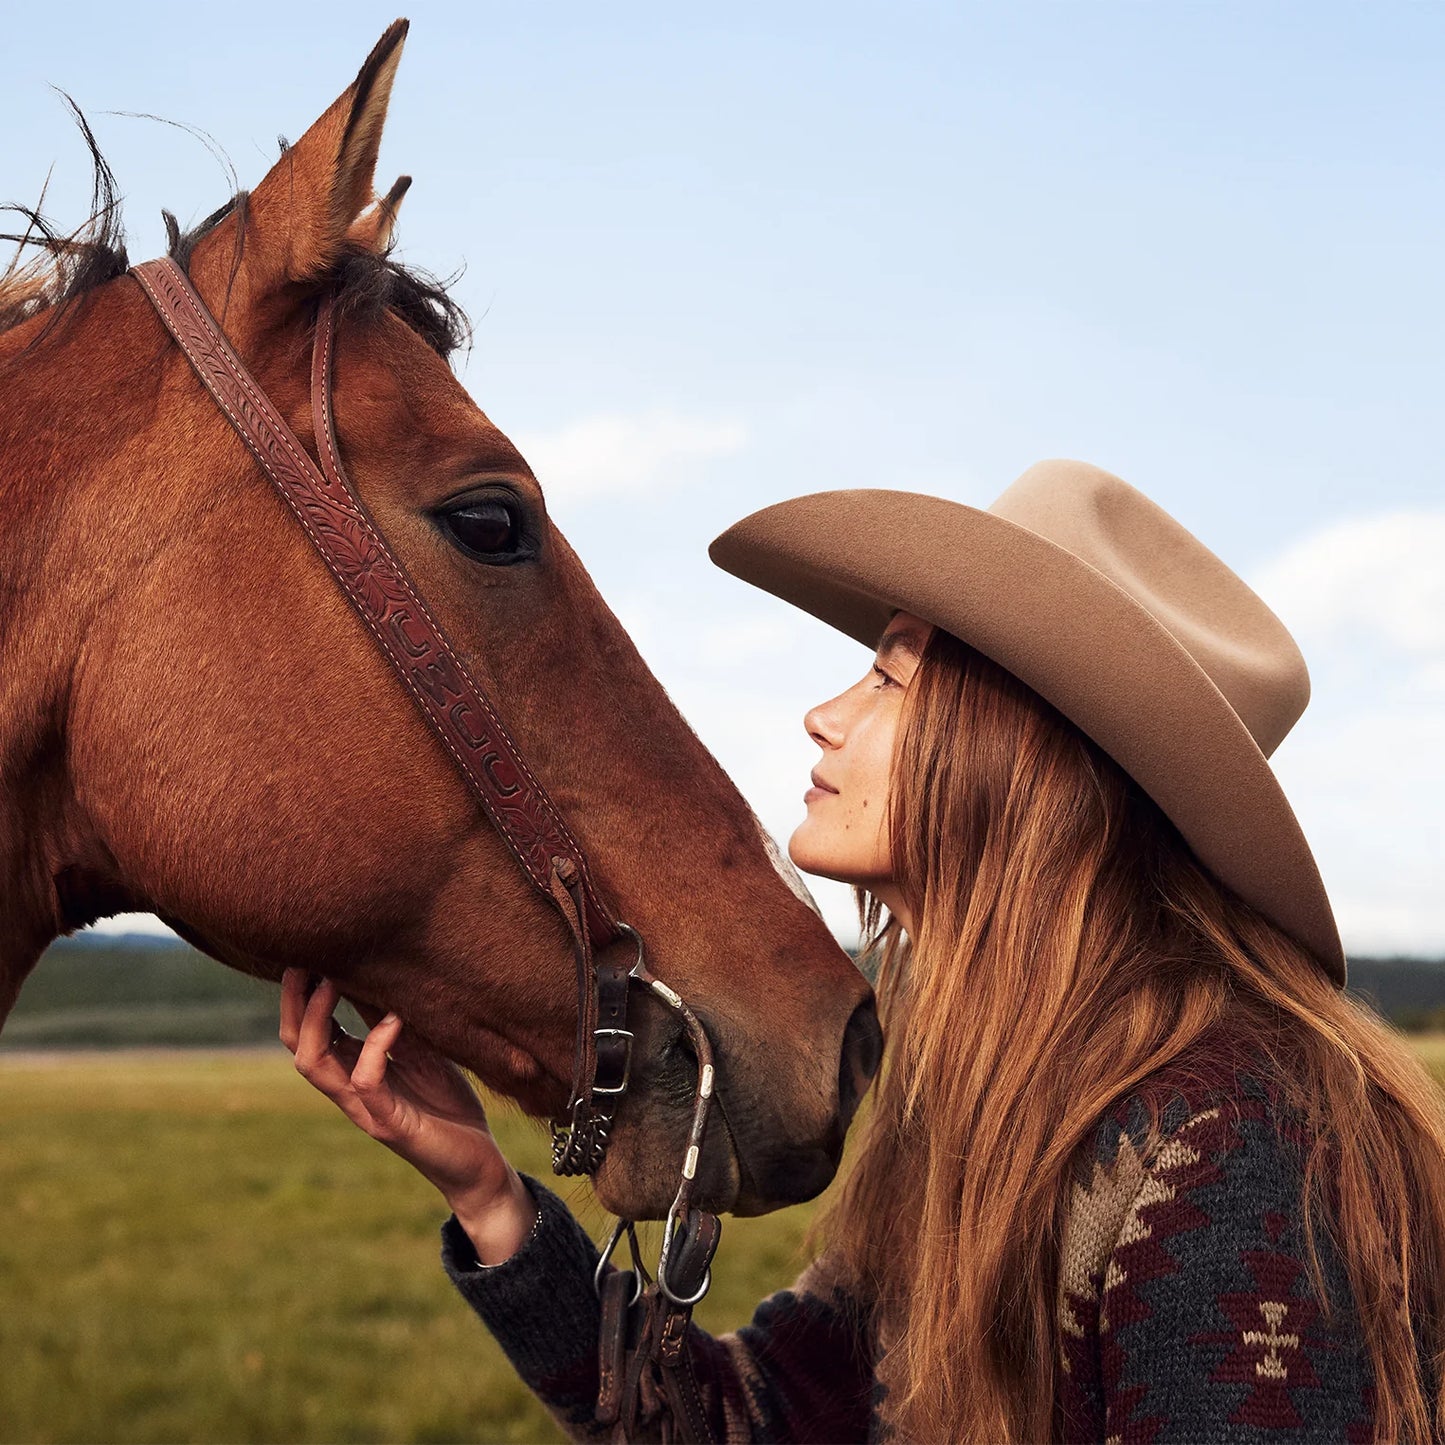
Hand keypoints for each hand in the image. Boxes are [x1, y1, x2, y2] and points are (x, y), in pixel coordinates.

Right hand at [279, 967, 537, 1262]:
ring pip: (315, 1066)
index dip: (298, 997)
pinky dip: (375, 1045)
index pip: (307, 1034)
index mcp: (353, 1072)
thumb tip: (380, 978)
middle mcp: (350, 1091)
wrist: (477, 1163)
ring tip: (332, 980)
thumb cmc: (448, 1106)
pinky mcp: (391, 1126)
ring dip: (319, 1019)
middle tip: (305, 960)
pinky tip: (395, 1019)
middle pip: (298, 1047)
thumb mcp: (423, 1054)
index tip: (306, 955)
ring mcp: (366, 1110)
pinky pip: (365, 1083)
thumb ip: (397, 1025)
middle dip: (295, 1003)